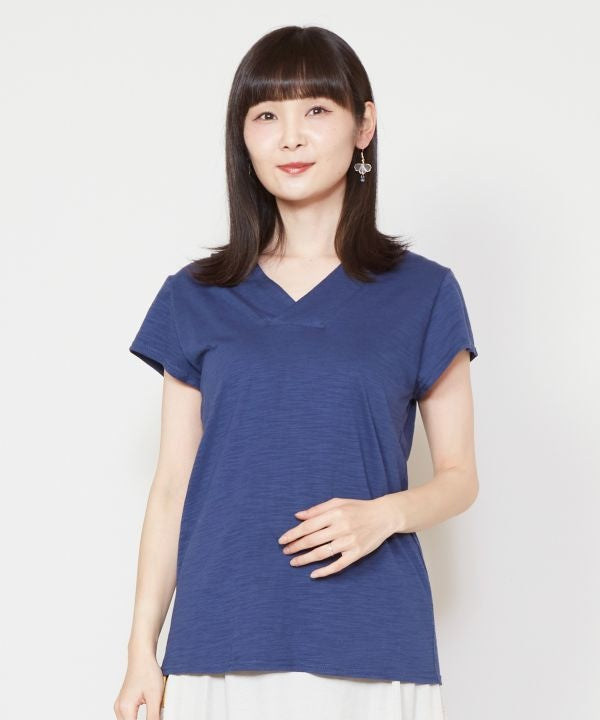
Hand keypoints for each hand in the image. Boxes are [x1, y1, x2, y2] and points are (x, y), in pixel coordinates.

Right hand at [113, 652, 164, 719]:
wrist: (142, 657)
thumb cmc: (147, 671)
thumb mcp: (155, 697)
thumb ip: (154, 716)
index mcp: (125, 708)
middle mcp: (119, 708)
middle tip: (155, 716)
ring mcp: (119, 705)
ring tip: (152, 713)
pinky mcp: (123, 702)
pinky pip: (128, 717)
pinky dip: (136, 718)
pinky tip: (147, 713)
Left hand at [277, 496, 395, 578]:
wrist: (384, 516)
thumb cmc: (358, 508)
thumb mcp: (338, 502)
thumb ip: (317, 509)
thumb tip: (297, 516)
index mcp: (335, 513)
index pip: (308, 525)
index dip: (293, 534)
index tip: (282, 540)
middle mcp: (341, 527)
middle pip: (313, 540)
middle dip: (296, 547)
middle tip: (285, 552)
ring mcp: (349, 541)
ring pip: (322, 553)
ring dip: (305, 559)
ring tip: (293, 562)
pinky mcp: (357, 553)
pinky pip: (338, 565)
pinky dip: (325, 571)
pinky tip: (313, 575)